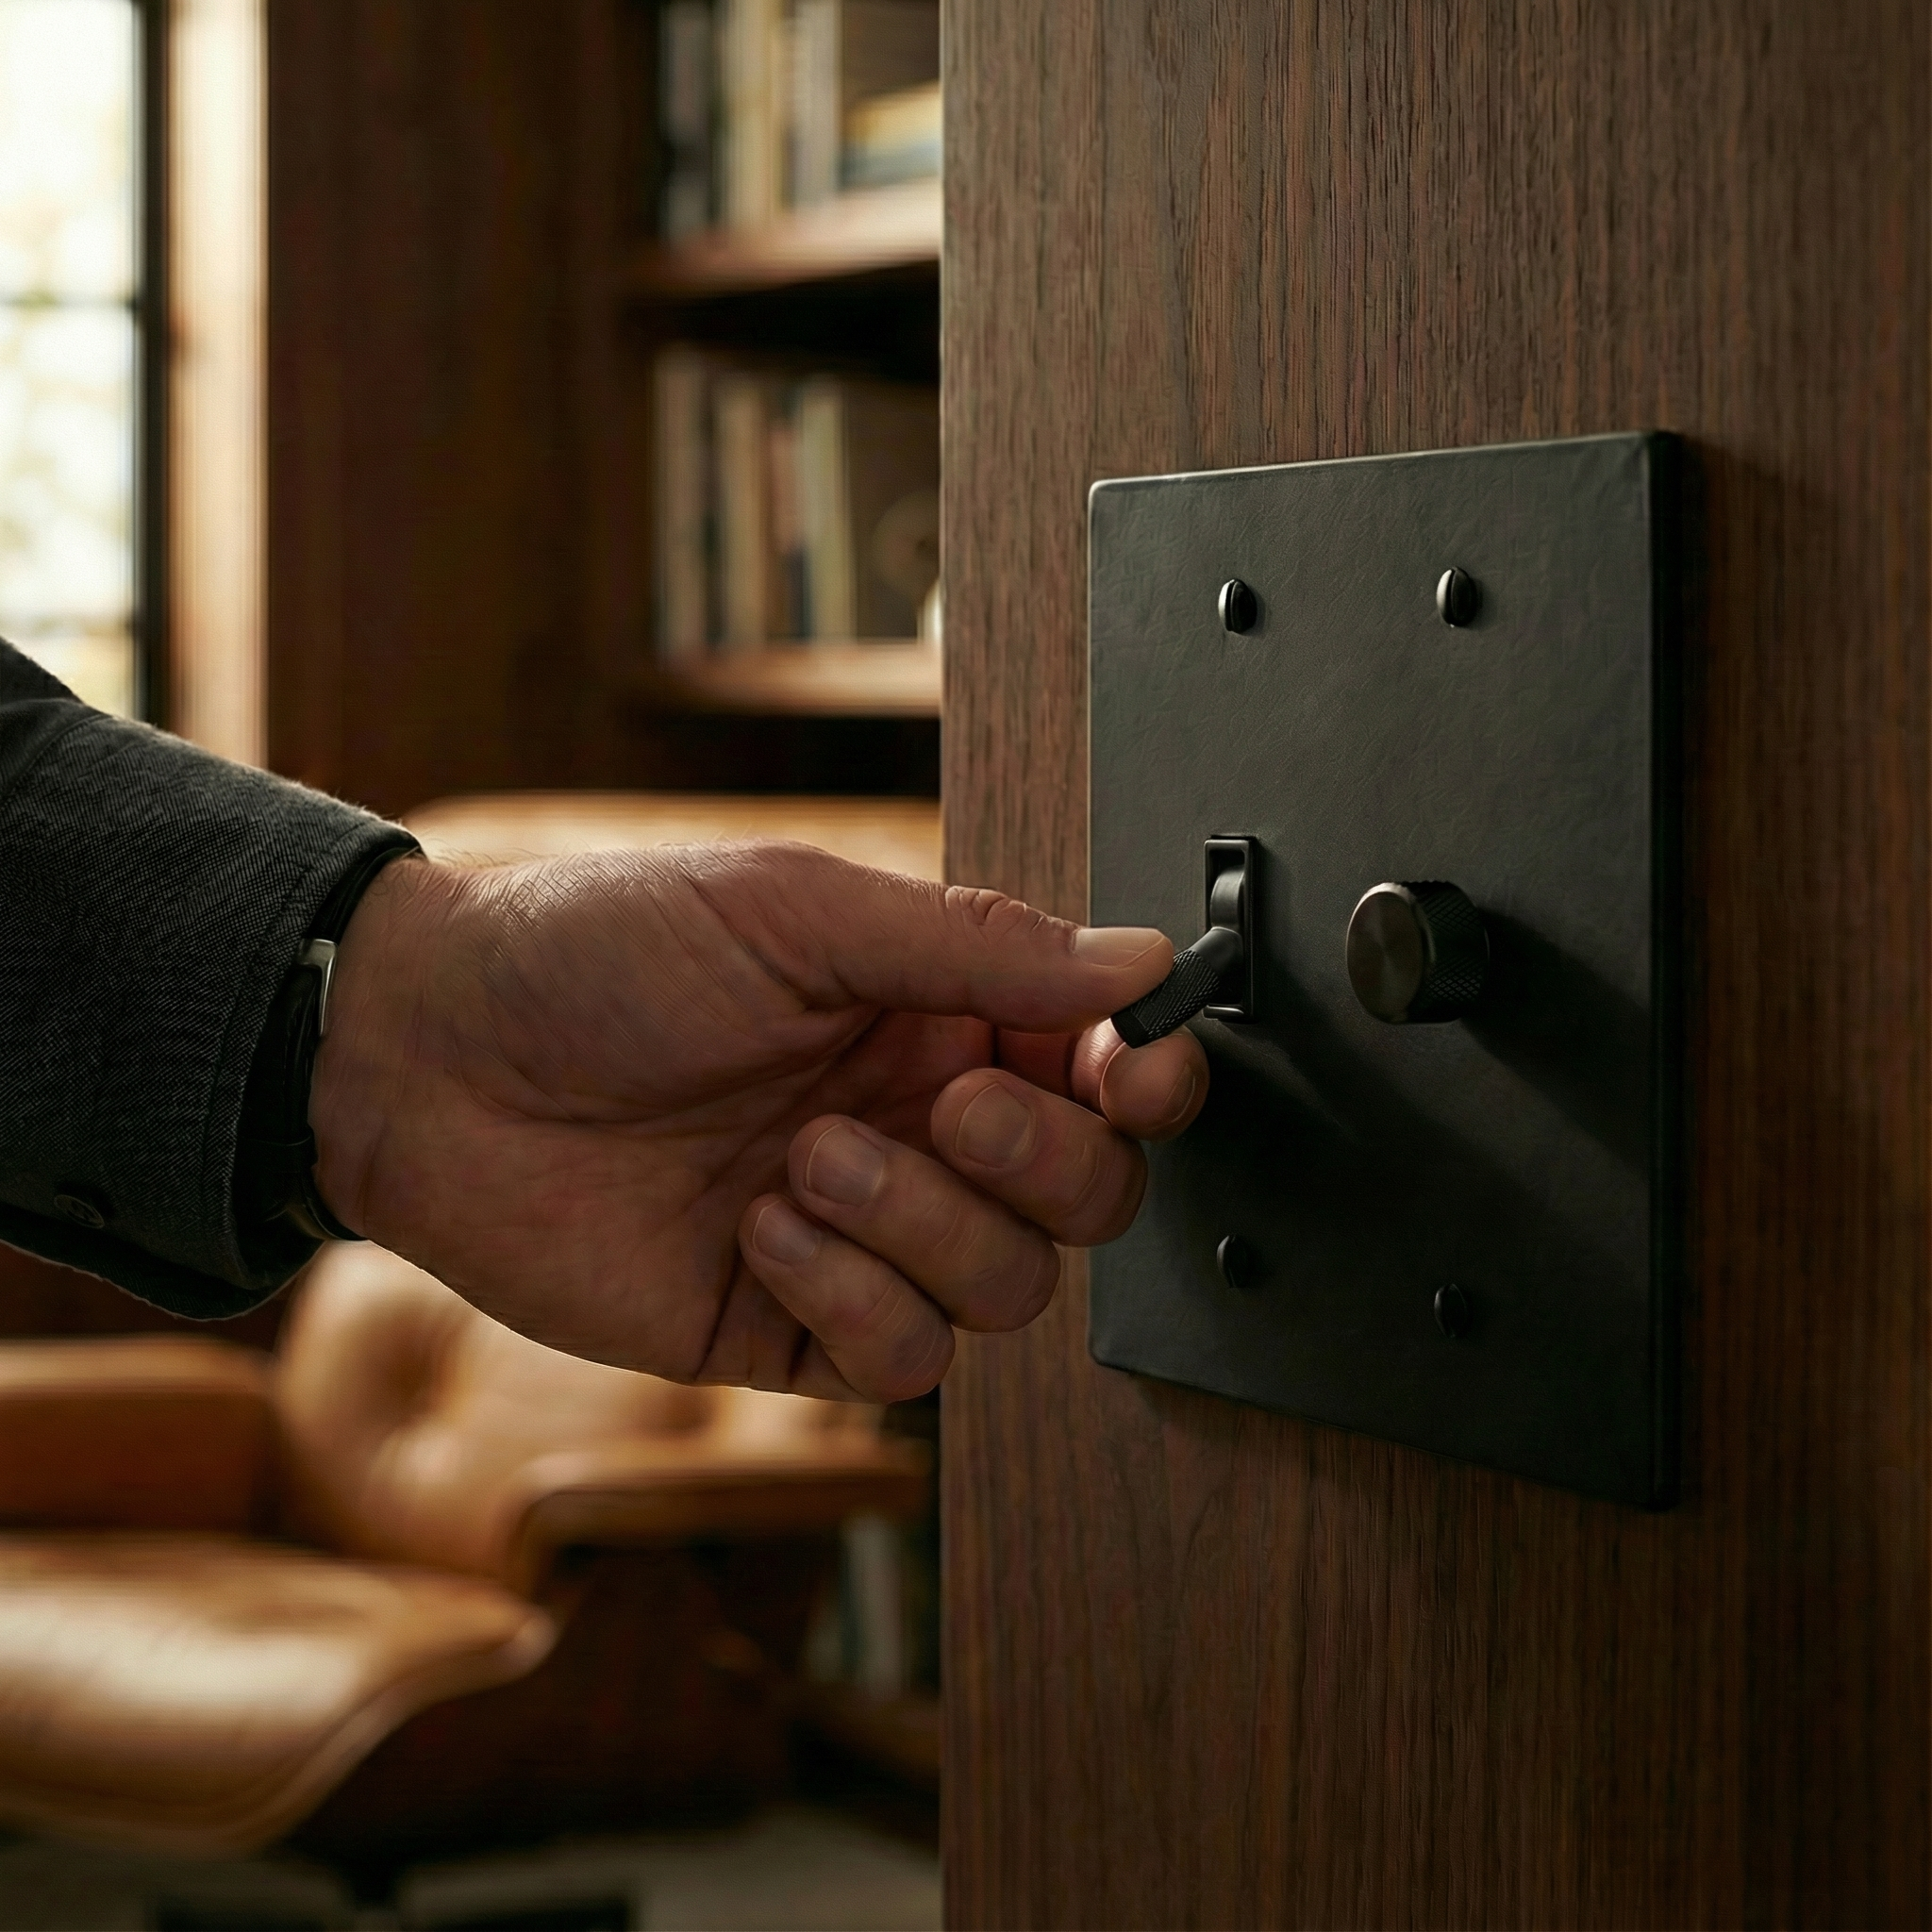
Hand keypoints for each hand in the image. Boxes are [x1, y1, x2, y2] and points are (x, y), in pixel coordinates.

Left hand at [308, 844, 1207, 1399]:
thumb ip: (976, 943)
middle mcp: (919, 1126)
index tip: (1136, 1069)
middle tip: (951, 1106)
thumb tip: (1138, 962)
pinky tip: (760, 1228)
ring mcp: (861, 1235)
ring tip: (806, 1160)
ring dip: (924, 1226)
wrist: (428, 1061)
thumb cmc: (592, 951)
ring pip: (1010, 1289)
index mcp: (936, 1014)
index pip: (1105, 1067)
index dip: (1149, 1077)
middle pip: (1088, 1195)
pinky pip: (902, 1360)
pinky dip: (850, 1296)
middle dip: (1044, 1160)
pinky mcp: (791, 1325)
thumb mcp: (792, 911)